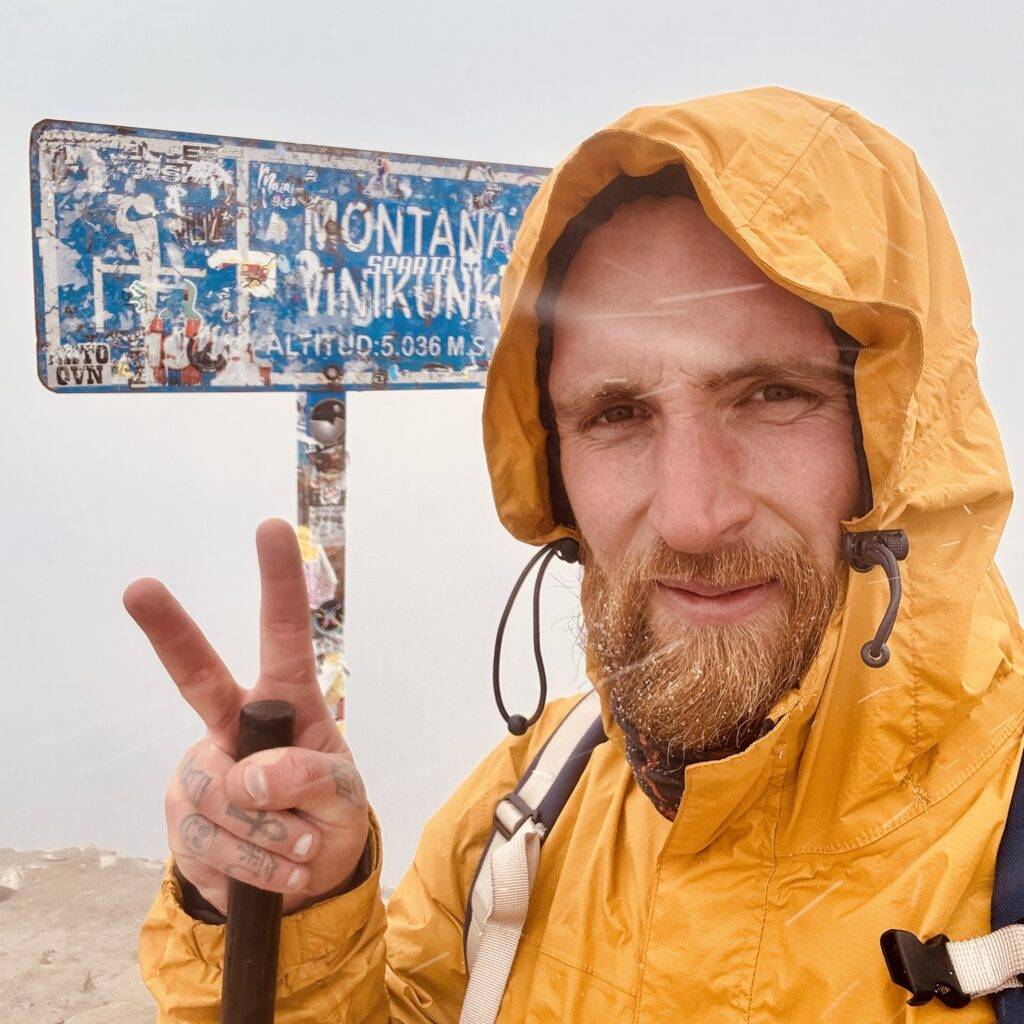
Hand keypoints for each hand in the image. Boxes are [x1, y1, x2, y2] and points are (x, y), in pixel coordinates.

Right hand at [124, 519, 368, 915]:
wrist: (302, 882)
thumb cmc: (328, 817)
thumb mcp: (345, 798)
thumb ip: (311, 778)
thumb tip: (248, 776)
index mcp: (288, 704)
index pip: (284, 636)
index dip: (279, 582)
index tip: (273, 527)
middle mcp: (235, 725)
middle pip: (199, 677)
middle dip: (170, 631)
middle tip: (140, 587)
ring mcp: (204, 770)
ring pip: (223, 793)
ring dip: (273, 835)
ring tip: (298, 844)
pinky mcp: (182, 818)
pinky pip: (213, 845)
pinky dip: (256, 867)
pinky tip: (274, 866)